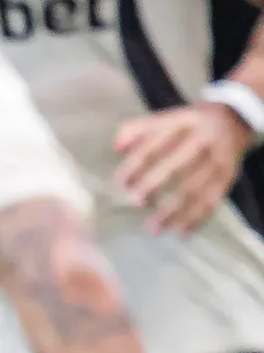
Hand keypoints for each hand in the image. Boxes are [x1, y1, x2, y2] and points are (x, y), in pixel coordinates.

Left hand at [112, 101, 247, 233]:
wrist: (236, 120)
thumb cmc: (188, 126)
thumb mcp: (166, 119)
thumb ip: (137, 130)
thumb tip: (116, 148)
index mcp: (184, 121)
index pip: (156, 143)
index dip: (137, 162)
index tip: (121, 182)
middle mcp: (205, 137)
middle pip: (178, 163)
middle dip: (155, 184)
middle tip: (136, 202)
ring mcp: (220, 157)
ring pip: (196, 187)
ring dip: (175, 210)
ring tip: (154, 228)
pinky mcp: (230, 175)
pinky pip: (213, 199)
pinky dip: (197, 217)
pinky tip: (182, 233)